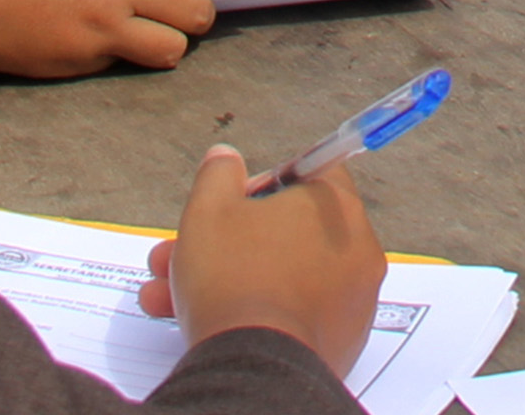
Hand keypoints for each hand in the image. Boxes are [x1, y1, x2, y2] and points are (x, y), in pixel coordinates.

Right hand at [0, 0, 270, 75]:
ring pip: (166, 51)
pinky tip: (78, 35)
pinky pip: (111, 66)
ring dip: (161, 41)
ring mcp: (94, 30)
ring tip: (135, 28)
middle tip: (179, 8)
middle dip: (195, 12)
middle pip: (194, 14)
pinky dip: (109, 55)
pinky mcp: (66, 64)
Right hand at [144, 147, 381, 368]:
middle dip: (225, 240)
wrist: (254, 366)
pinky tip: (203, 321)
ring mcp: (351, 300)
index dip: (264, 183)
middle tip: (183, 252)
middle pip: (286, 231)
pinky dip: (255, 312)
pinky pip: (293, 313)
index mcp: (337, 207)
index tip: (231, 202)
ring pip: (280, 275)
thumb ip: (218, 174)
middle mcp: (356, 250)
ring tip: (168, 295)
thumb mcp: (209, 209)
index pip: (311, 174)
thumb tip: (226, 158)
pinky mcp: (339, 341)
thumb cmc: (234, 279)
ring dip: (226, 278)